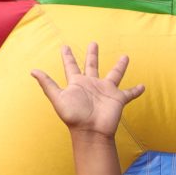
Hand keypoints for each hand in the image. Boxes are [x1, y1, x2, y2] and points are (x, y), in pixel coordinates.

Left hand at [30, 43, 144, 138]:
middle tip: (93, 43)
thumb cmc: (74, 117)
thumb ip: (48, 84)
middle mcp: (92, 84)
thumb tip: (33, 71)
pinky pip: (129, 93)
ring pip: (114, 74)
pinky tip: (143, 86)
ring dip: (120, 66)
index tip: (65, 46)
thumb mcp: (58, 98)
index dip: (68, 56)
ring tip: (125, 56)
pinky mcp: (118, 99)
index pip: (72, 65)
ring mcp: (105, 91)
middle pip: (92, 65)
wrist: (91, 131)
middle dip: (92, 54)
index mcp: (77, 82)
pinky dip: (136, 90)